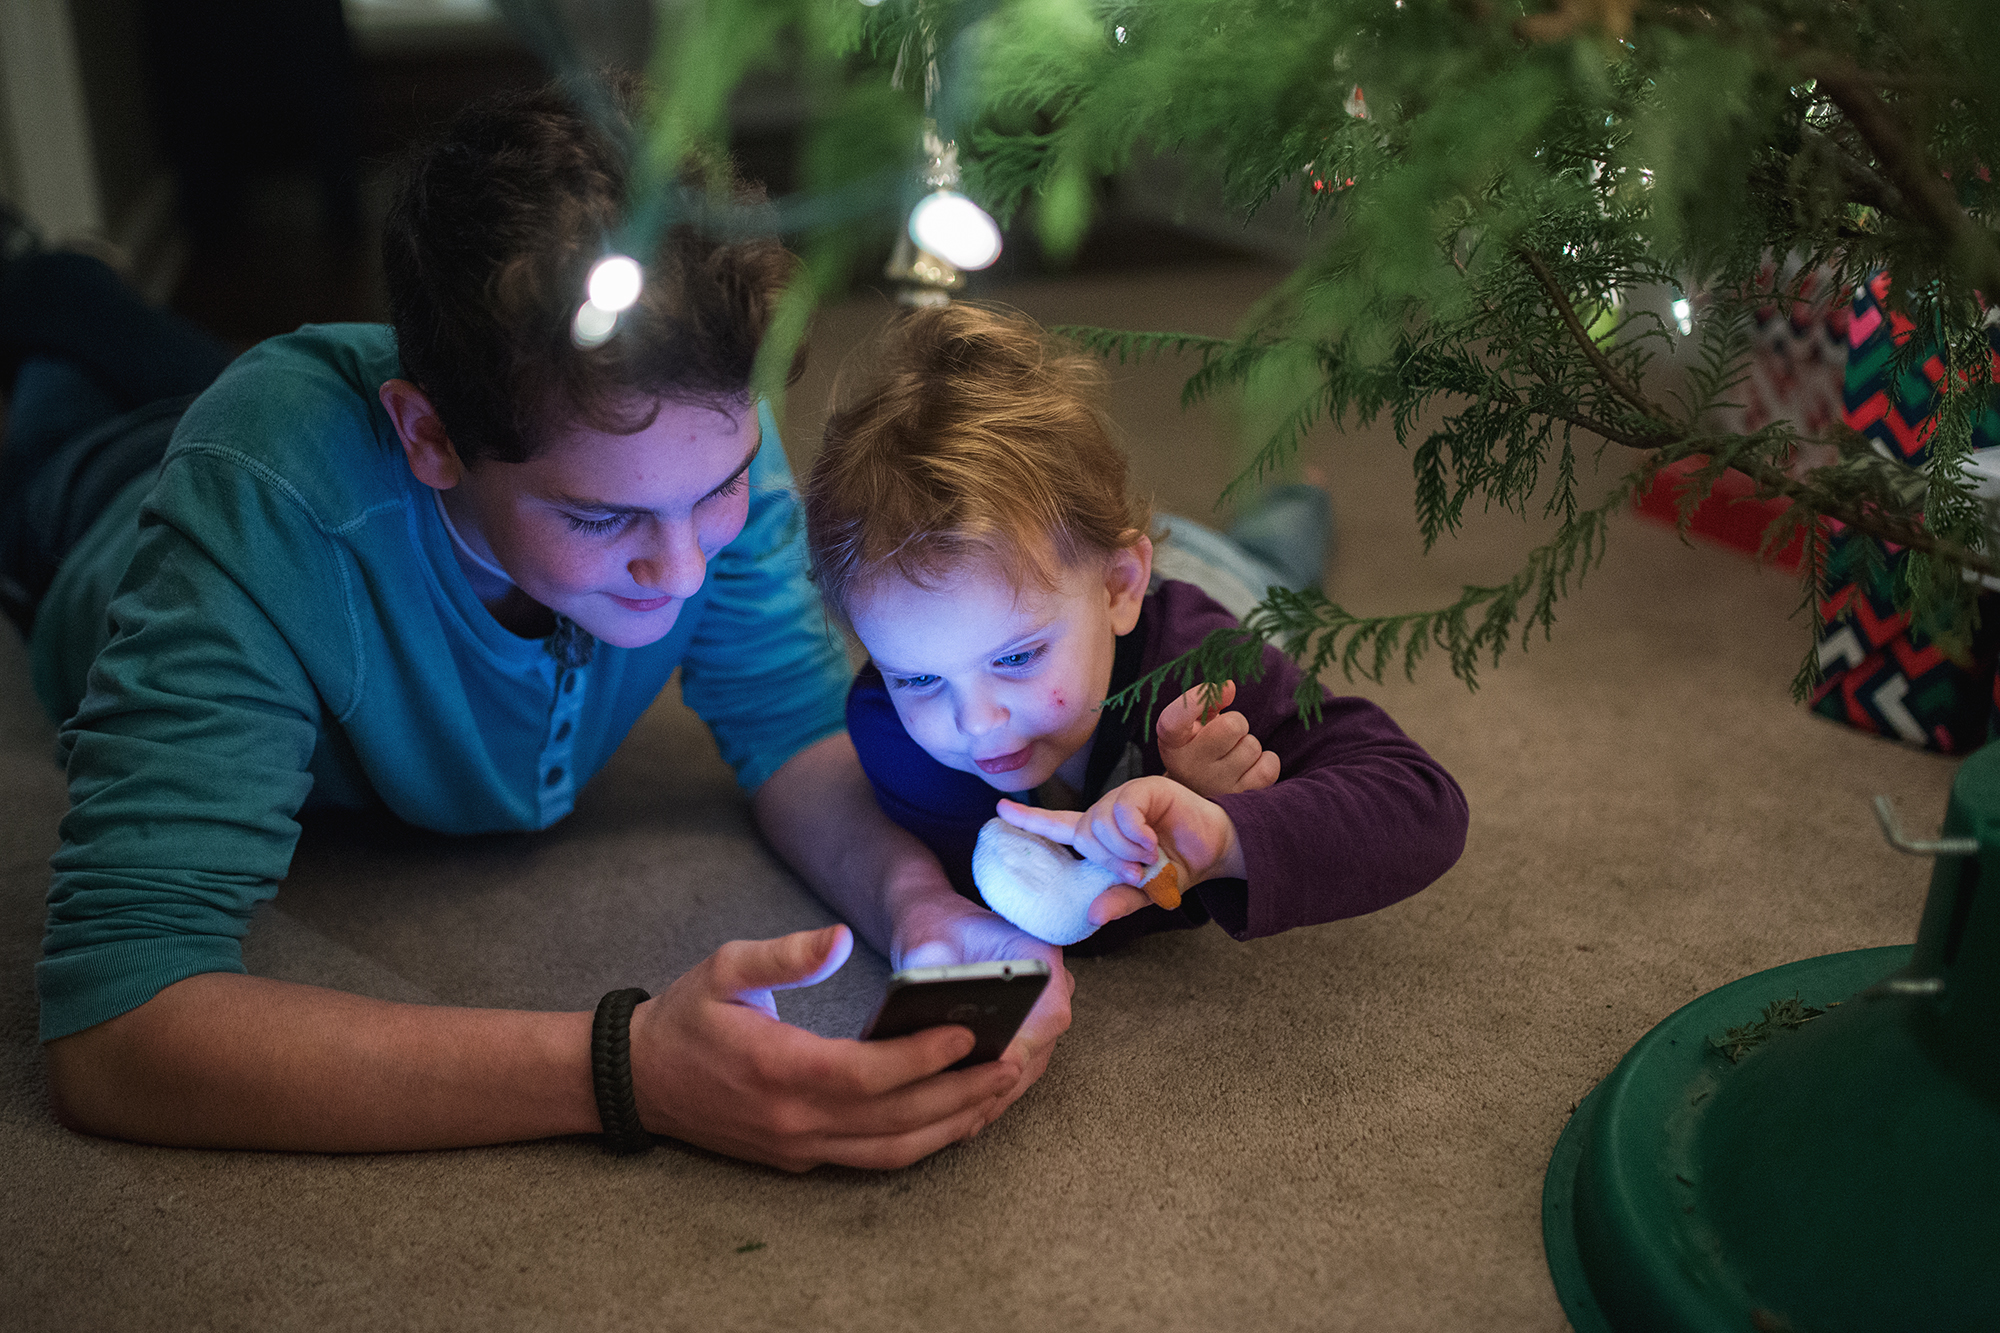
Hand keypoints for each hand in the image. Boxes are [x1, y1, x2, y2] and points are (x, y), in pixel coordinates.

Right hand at [629, 925, 1021, 1170]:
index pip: (865, 1074)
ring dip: (952, 1124)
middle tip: (1013, 1062)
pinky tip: (958, 1114)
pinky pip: (875, 1158)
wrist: (638, 1080)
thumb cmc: (685, 1017)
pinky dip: (923, 1141)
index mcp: (777, 1068)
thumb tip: (838, 937)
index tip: (968, 1033)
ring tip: (1000, 1089)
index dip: (922, 1058)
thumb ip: (785, 954)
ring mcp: (799, 1147)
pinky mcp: (801, 1159)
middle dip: (960, 1093)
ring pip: (892, 1150)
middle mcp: (793, 1120)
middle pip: (895, 1120)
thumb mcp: (724, 966)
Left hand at [892, 893, 1073, 1134]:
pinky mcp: (1027, 1039)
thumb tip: (923, 998)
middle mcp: (1053, 992)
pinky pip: (1016, 1074)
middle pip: (1039, 1051)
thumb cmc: (938, 926)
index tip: (998, 1067)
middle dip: (1001, 1084)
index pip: (1049, 1010)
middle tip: (967, 1115)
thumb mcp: (930, 938)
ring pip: (1028, 1070)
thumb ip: (930, 965)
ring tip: (960, 1126)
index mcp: (1041, 956)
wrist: (942, 927)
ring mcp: (1043, 1020)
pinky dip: (990, 1095)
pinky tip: (961, 1120)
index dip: (1025, 1044)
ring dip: (996, 1097)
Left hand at [997, 775, 1245, 925]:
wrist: (1217, 849)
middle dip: (1108, 861)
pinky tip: (1151, 842)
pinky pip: (1124, 812)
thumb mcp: (1145, 892)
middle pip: (1084, 835)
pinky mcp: (1145, 789)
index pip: (1056, 825)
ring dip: (1124, 850)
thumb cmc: (1178, 866)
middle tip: (1136, 873)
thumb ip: (1119, 901)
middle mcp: (1106, 813)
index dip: (1028, 819)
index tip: (999, 810)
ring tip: (1148, 858)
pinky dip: (1135, 833)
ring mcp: (1124, 798)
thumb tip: (1093, 917)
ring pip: (1101, 823)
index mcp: (1101, 836)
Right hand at [1157, 681, 1279, 798]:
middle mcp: (1188, 766)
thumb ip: (1208, 700)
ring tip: (1232, 756)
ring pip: (1252, 746)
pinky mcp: (1238, 799)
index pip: (1175, 720)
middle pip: (1232, 725)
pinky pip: (1268, 767)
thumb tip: (1229, 688)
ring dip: (1248, 746)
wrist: (1196, 797)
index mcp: (1171, 743)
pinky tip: (1249, 768)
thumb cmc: (1197, 748)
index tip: (1220, 688)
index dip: (1196, 700)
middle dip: (1236, 724)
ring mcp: (1214, 786)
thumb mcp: (1192, 724)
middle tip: (1226, 735)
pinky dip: (1265, 762)